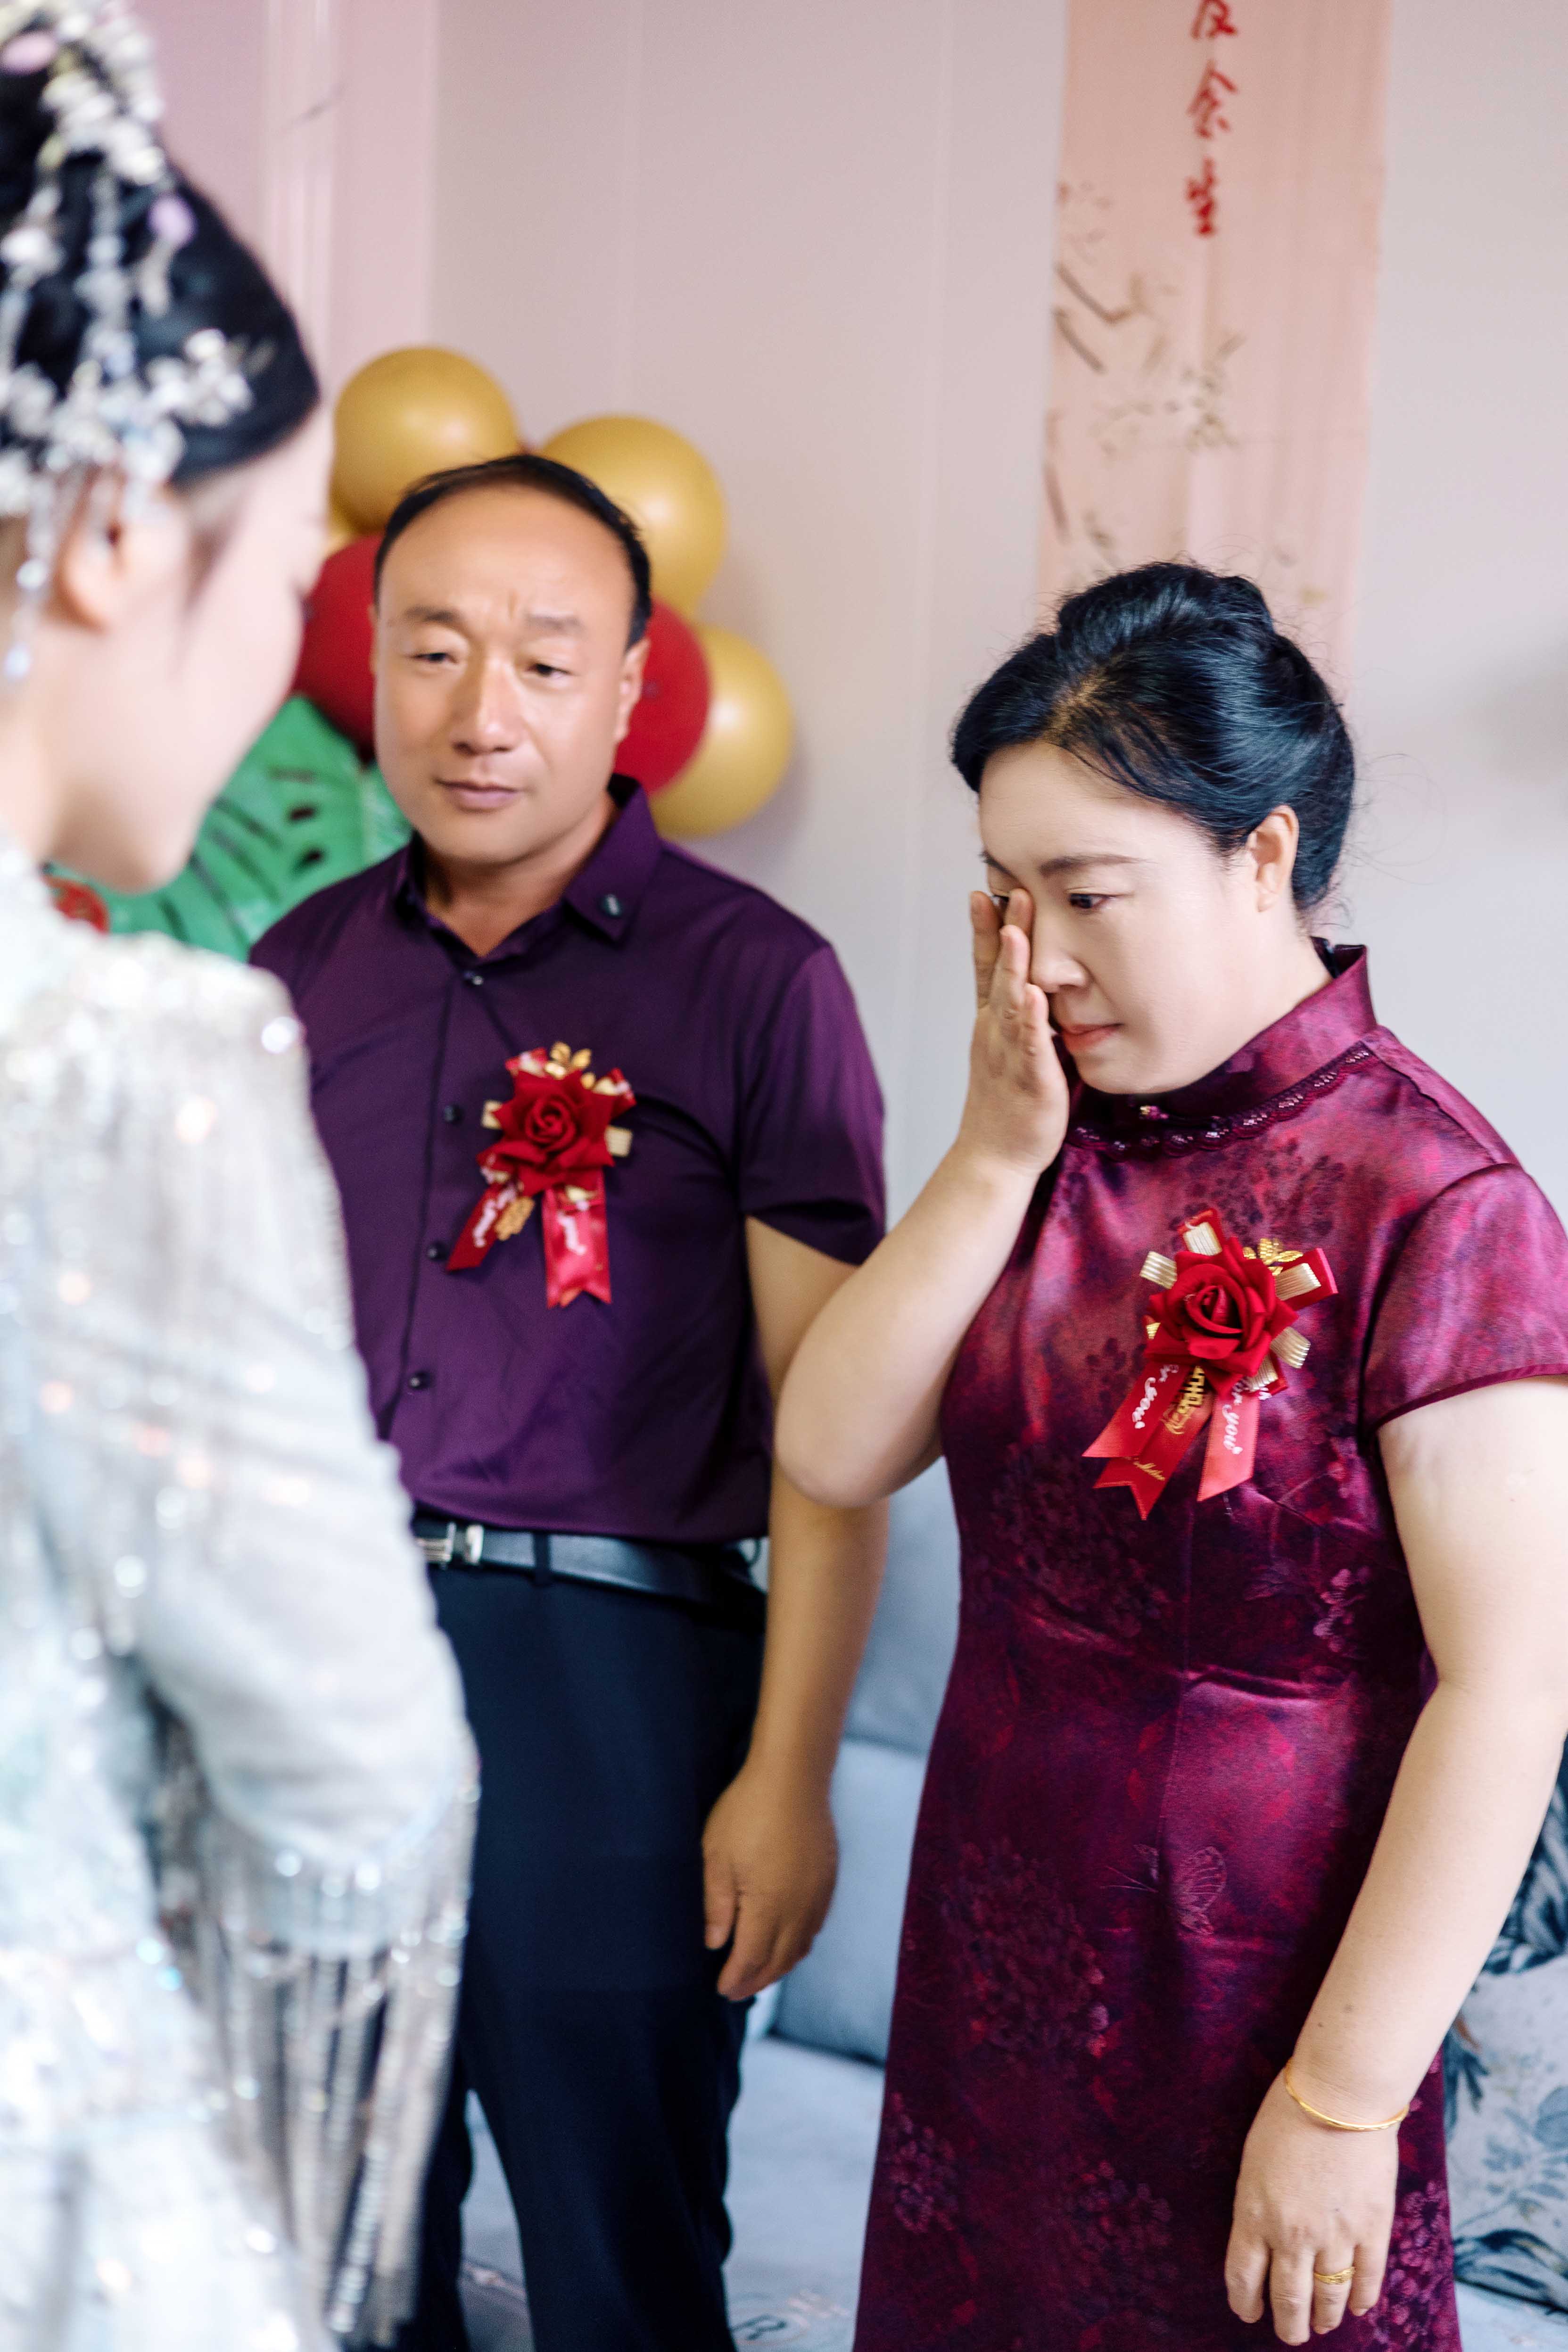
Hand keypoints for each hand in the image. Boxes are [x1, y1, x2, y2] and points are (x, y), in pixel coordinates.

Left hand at [702, 1756, 838, 2000]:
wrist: (793, 1776)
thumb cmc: (746, 1811)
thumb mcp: (716, 1855)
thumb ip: (715, 1903)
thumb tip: (715, 1944)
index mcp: (768, 1905)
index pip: (752, 1958)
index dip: (736, 1978)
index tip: (721, 1989)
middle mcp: (799, 1908)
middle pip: (780, 1960)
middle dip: (757, 1980)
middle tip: (736, 1990)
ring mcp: (817, 1895)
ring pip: (801, 1947)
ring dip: (780, 1965)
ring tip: (759, 1972)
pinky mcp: (828, 1880)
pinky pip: (815, 1926)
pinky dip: (799, 1944)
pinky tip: (786, 1941)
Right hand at [956, 889, 1069, 1181]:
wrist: (995, 1156)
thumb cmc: (1009, 1102)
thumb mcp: (1012, 1049)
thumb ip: (1022, 1015)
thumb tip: (1037, 981)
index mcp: (992, 1023)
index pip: (986, 968)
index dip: (984, 930)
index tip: (984, 891)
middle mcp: (996, 1032)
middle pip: (997, 973)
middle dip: (1003, 931)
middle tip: (1008, 889)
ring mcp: (1010, 1054)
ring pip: (1009, 1002)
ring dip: (1012, 965)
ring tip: (1014, 930)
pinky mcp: (1031, 1079)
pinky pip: (1030, 1045)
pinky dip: (1029, 1019)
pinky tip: (1033, 994)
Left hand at [1225, 2074, 1397, 2340]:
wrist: (1339, 2097)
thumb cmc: (1287, 2115)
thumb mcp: (1253, 2160)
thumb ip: (1257, 2204)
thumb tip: (1264, 2235)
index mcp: (1254, 2215)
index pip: (1243, 2277)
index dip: (1245, 2302)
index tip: (1248, 2313)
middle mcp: (1292, 2236)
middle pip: (1288, 2298)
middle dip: (1288, 2323)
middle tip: (1290, 2334)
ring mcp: (1335, 2237)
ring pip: (1329, 2296)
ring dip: (1324, 2317)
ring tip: (1322, 2325)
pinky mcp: (1372, 2230)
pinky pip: (1367, 2278)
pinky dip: (1363, 2299)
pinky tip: (1359, 2308)